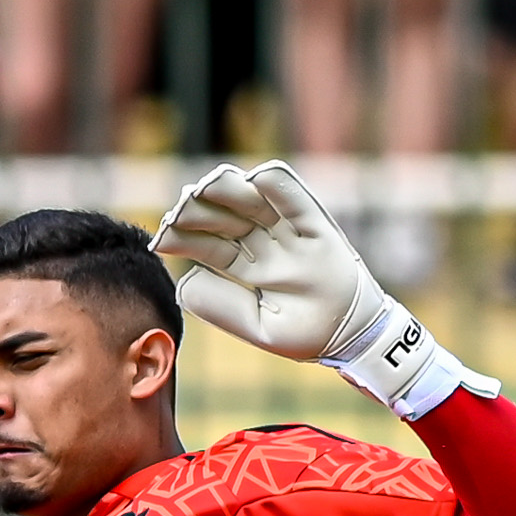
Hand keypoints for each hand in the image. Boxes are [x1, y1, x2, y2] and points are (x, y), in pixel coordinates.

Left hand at [154, 161, 495, 418]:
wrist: (354, 339)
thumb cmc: (307, 334)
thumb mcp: (259, 326)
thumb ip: (223, 306)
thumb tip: (185, 279)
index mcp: (249, 266)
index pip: (210, 245)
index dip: (186, 239)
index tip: (162, 235)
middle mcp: (267, 244)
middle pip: (227, 218)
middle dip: (200, 210)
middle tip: (178, 205)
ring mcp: (292, 233)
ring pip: (255, 203)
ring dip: (230, 191)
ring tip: (205, 185)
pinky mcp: (320, 229)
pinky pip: (298, 203)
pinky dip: (281, 188)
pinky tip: (257, 177)